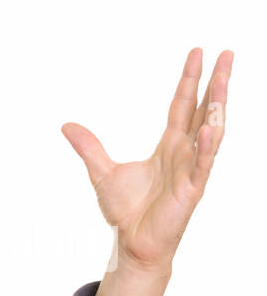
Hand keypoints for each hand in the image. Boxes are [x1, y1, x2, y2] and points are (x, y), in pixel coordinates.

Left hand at [61, 47, 232, 277]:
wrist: (131, 243)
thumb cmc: (125, 210)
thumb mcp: (101, 172)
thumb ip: (89, 147)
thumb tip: (67, 126)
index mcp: (169, 146)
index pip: (183, 105)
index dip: (190, 80)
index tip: (198, 53)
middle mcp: (185, 153)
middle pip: (205, 111)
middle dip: (217, 83)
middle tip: (228, 53)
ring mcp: (191, 170)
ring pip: (210, 132)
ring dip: (218, 107)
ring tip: (224, 80)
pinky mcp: (191, 190)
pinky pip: (202, 165)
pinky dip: (207, 147)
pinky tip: (211, 128)